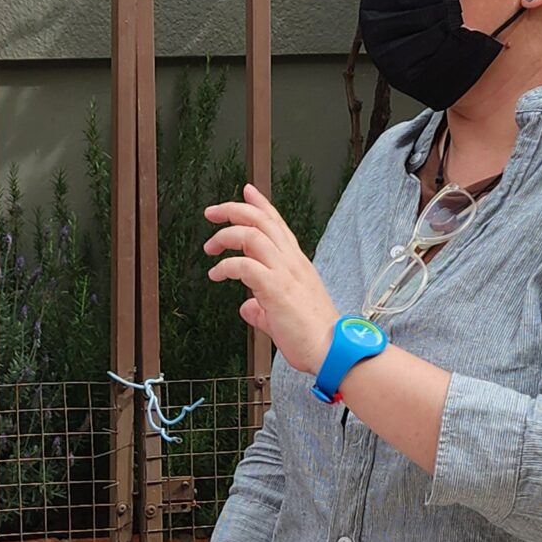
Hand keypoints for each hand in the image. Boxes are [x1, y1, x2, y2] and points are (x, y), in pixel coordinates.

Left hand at [205, 185, 337, 374]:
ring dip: (225, 235)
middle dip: (233, 210)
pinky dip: (225, 266)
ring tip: (210, 247)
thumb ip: (262, 308)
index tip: (246, 191)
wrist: (331, 350)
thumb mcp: (282, 315)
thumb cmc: (312, 336)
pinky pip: (244, 265)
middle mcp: (291, 261)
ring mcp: (285, 272)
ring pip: (251, 235)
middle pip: (261, 220)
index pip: (277, 223)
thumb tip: (247, 308)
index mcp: (296, 263)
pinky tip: (216, 274)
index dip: (260, 204)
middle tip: (212, 212)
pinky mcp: (276, 289)